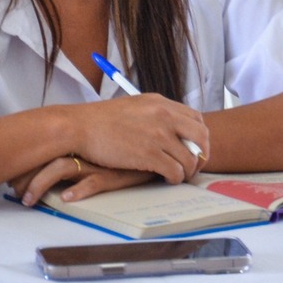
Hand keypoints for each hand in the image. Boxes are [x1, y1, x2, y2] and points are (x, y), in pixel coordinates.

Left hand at [10, 157, 155, 207]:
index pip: (44, 149)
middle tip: (12, 190)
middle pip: (45, 158)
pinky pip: (93, 182)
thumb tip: (60, 166)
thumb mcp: (101, 151)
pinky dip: (78, 190)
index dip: (25, 164)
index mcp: (79, 142)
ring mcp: (96, 161)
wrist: (159, 144)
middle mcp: (83, 149)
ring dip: (39, 185)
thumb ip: (83, 155)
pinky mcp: (112, 174)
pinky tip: (66, 198)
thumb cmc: (128, 148)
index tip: (12, 180)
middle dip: (25, 175)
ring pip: (60, 169)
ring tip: (28, 200)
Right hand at [72, 95, 208, 182]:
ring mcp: (158, 135)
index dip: (200, 136)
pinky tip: (167, 179)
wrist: (80, 127)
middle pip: (201, 136)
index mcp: (161, 103)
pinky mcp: (149, 154)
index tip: (195, 148)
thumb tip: (171, 126)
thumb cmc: (102, 120)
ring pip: (190, 158)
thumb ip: (156, 113)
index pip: (197, 118)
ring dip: (188, 171)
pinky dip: (175, 178)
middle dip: (202, 154)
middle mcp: (164, 116)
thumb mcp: (135, 106)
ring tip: (180, 176)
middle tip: (195, 166)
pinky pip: (175, 171)